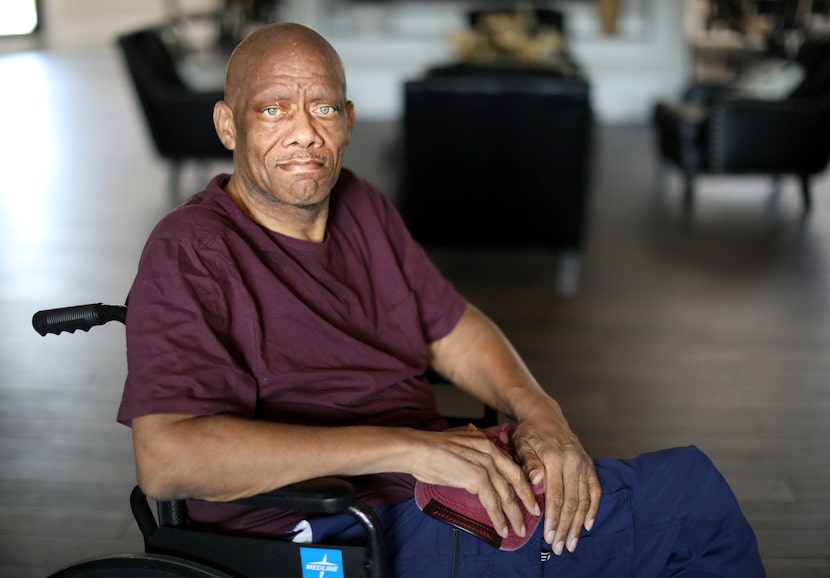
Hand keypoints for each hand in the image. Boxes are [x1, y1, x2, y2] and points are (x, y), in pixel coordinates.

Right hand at [406, 425, 540, 540]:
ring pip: (506, 493)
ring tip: (518, 528)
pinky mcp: (476, 477)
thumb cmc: (431, 449)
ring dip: (513, 514)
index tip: (527, 494)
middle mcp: (490, 451)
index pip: (511, 464)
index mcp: (486, 442)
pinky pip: (492, 502)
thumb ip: (472, 448)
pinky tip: (501, 528)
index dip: (522, 482)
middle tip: (533, 512)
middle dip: (526, 498)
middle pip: (515, 479)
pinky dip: (498, 518)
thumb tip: (477, 453)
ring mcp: (484, 464)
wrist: (416, 449)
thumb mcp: (458, 443)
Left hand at [512, 416, 600, 554]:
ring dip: (578, 524)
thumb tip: (536, 481)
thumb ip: (528, 463)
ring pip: (584, 499)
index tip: (549, 537)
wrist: (545, 415)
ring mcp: (583, 463)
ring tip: (572, 543)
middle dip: (566, 527)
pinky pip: (595, 490)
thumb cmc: (528, 432)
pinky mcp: (589, 465)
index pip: (556, 495)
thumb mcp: (521, 443)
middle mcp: (572, 461)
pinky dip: (593, 509)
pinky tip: (588, 525)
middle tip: (560, 548)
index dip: (553, 519)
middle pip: (572, 501)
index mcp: (554, 457)